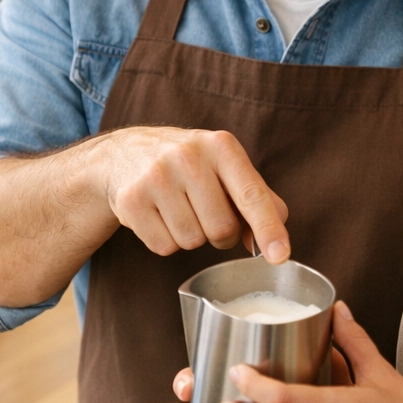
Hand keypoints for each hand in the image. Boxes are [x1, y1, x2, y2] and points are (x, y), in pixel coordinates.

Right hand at [99, 126, 289, 262]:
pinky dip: (165, 240)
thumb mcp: (223, 165)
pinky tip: (157, 214)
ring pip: (192, 242)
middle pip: (222, 229)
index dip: (268, 228)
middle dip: (220, 233)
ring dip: (191, 236)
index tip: (280, 256)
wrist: (123, 153)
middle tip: (204, 211)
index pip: (251, 195)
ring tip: (177, 208)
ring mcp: (156, 177)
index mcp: (220, 146)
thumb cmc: (186, 163)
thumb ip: (257, 199)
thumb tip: (272, 244)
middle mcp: (188, 157)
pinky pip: (163, 247)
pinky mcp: (131, 200)